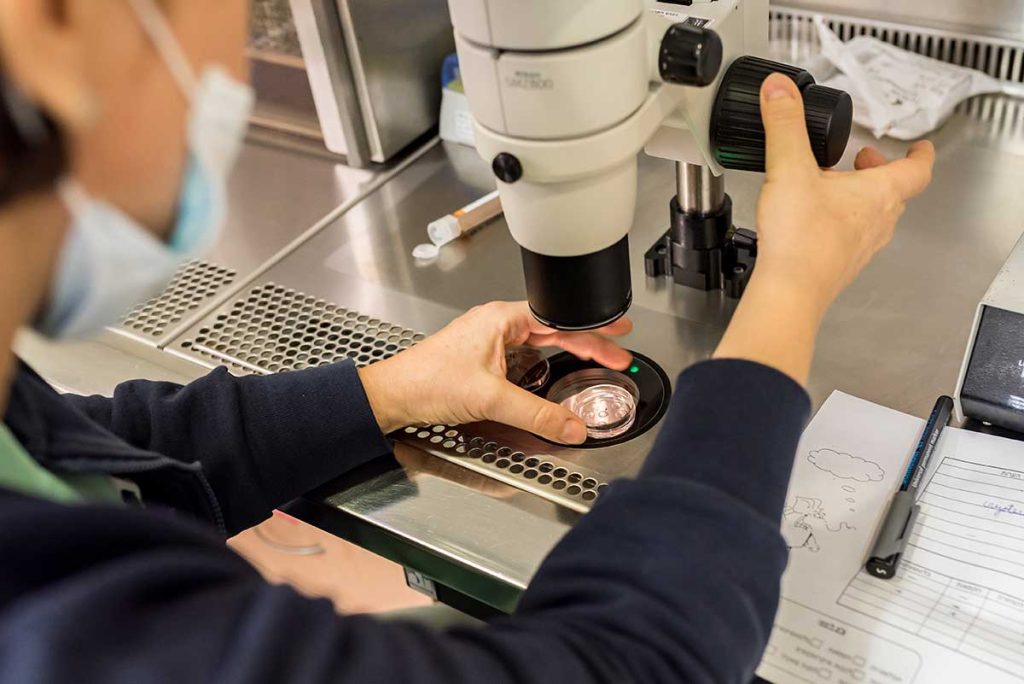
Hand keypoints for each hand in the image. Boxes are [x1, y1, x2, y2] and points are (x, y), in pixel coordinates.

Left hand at [357, 302, 632, 444]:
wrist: (392, 397)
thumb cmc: (426, 382)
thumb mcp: (490, 399)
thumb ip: (537, 414)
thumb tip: (572, 426)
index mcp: (501, 318)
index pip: (559, 319)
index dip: (592, 329)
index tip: (618, 333)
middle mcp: (496, 324)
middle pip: (554, 329)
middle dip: (587, 341)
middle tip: (617, 351)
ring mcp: (488, 340)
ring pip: (539, 343)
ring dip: (566, 352)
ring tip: (593, 360)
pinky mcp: (481, 358)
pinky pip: (523, 356)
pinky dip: (544, 365)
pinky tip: (553, 376)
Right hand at [713, 73, 934, 383]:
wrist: (789, 291)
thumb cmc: (801, 240)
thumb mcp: (789, 167)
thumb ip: (784, 125)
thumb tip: (781, 89)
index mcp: (878, 194)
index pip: (916, 169)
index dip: (920, 153)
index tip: (920, 144)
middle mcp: (877, 222)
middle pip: (892, 191)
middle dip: (878, 171)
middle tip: (862, 159)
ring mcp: (860, 247)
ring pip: (870, 215)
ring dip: (856, 197)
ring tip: (828, 185)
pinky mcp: (838, 264)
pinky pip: (848, 236)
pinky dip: (837, 221)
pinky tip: (808, 219)